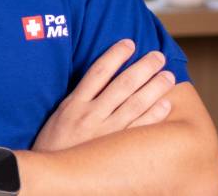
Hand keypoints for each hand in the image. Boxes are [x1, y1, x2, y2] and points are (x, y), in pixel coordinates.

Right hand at [32, 39, 176, 151]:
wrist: (49, 175)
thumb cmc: (55, 145)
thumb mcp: (60, 116)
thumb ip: (79, 99)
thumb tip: (100, 79)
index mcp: (74, 103)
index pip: (98, 71)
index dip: (115, 54)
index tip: (130, 43)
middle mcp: (90, 115)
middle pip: (122, 84)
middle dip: (143, 67)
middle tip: (159, 56)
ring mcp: (104, 133)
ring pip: (134, 104)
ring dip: (154, 87)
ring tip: (168, 76)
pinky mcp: (115, 149)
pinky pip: (138, 129)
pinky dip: (153, 116)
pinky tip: (165, 105)